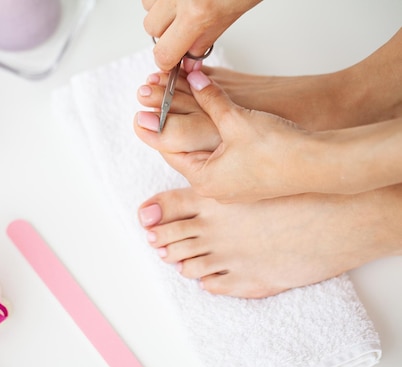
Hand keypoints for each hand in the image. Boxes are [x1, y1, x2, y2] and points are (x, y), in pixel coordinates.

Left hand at [135, 69, 317, 202]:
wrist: (319, 165)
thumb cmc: (279, 151)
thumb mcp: (236, 119)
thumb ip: (211, 99)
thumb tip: (193, 80)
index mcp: (204, 179)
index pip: (169, 149)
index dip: (156, 127)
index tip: (144, 112)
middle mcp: (214, 189)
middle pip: (185, 154)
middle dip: (175, 129)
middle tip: (160, 109)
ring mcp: (232, 189)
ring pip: (205, 157)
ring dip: (196, 135)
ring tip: (187, 115)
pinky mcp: (248, 184)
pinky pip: (223, 162)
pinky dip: (215, 143)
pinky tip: (217, 129)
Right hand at [142, 0, 261, 70]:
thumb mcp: (235, 12)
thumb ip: (208, 37)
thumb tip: (190, 57)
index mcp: (198, 13)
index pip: (165, 53)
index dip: (167, 61)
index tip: (172, 60)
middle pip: (151, 29)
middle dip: (166, 33)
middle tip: (184, 29)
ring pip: (148, 6)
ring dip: (162, 10)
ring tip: (184, 4)